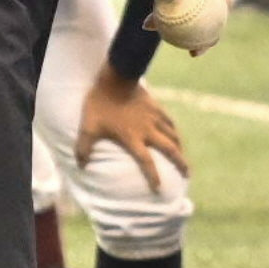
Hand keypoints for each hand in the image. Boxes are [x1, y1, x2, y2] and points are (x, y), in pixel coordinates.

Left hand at [75, 67, 188, 193]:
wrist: (116, 78)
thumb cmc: (100, 104)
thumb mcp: (88, 127)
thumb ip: (83, 148)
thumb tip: (81, 165)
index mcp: (132, 138)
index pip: (146, 162)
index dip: (153, 176)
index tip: (158, 189)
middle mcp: (148, 131)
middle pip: (170, 149)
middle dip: (180, 163)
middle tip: (187, 175)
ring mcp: (154, 118)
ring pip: (173, 135)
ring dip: (180, 148)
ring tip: (183, 156)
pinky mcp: (156, 107)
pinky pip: (170, 122)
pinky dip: (174, 131)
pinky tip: (175, 133)